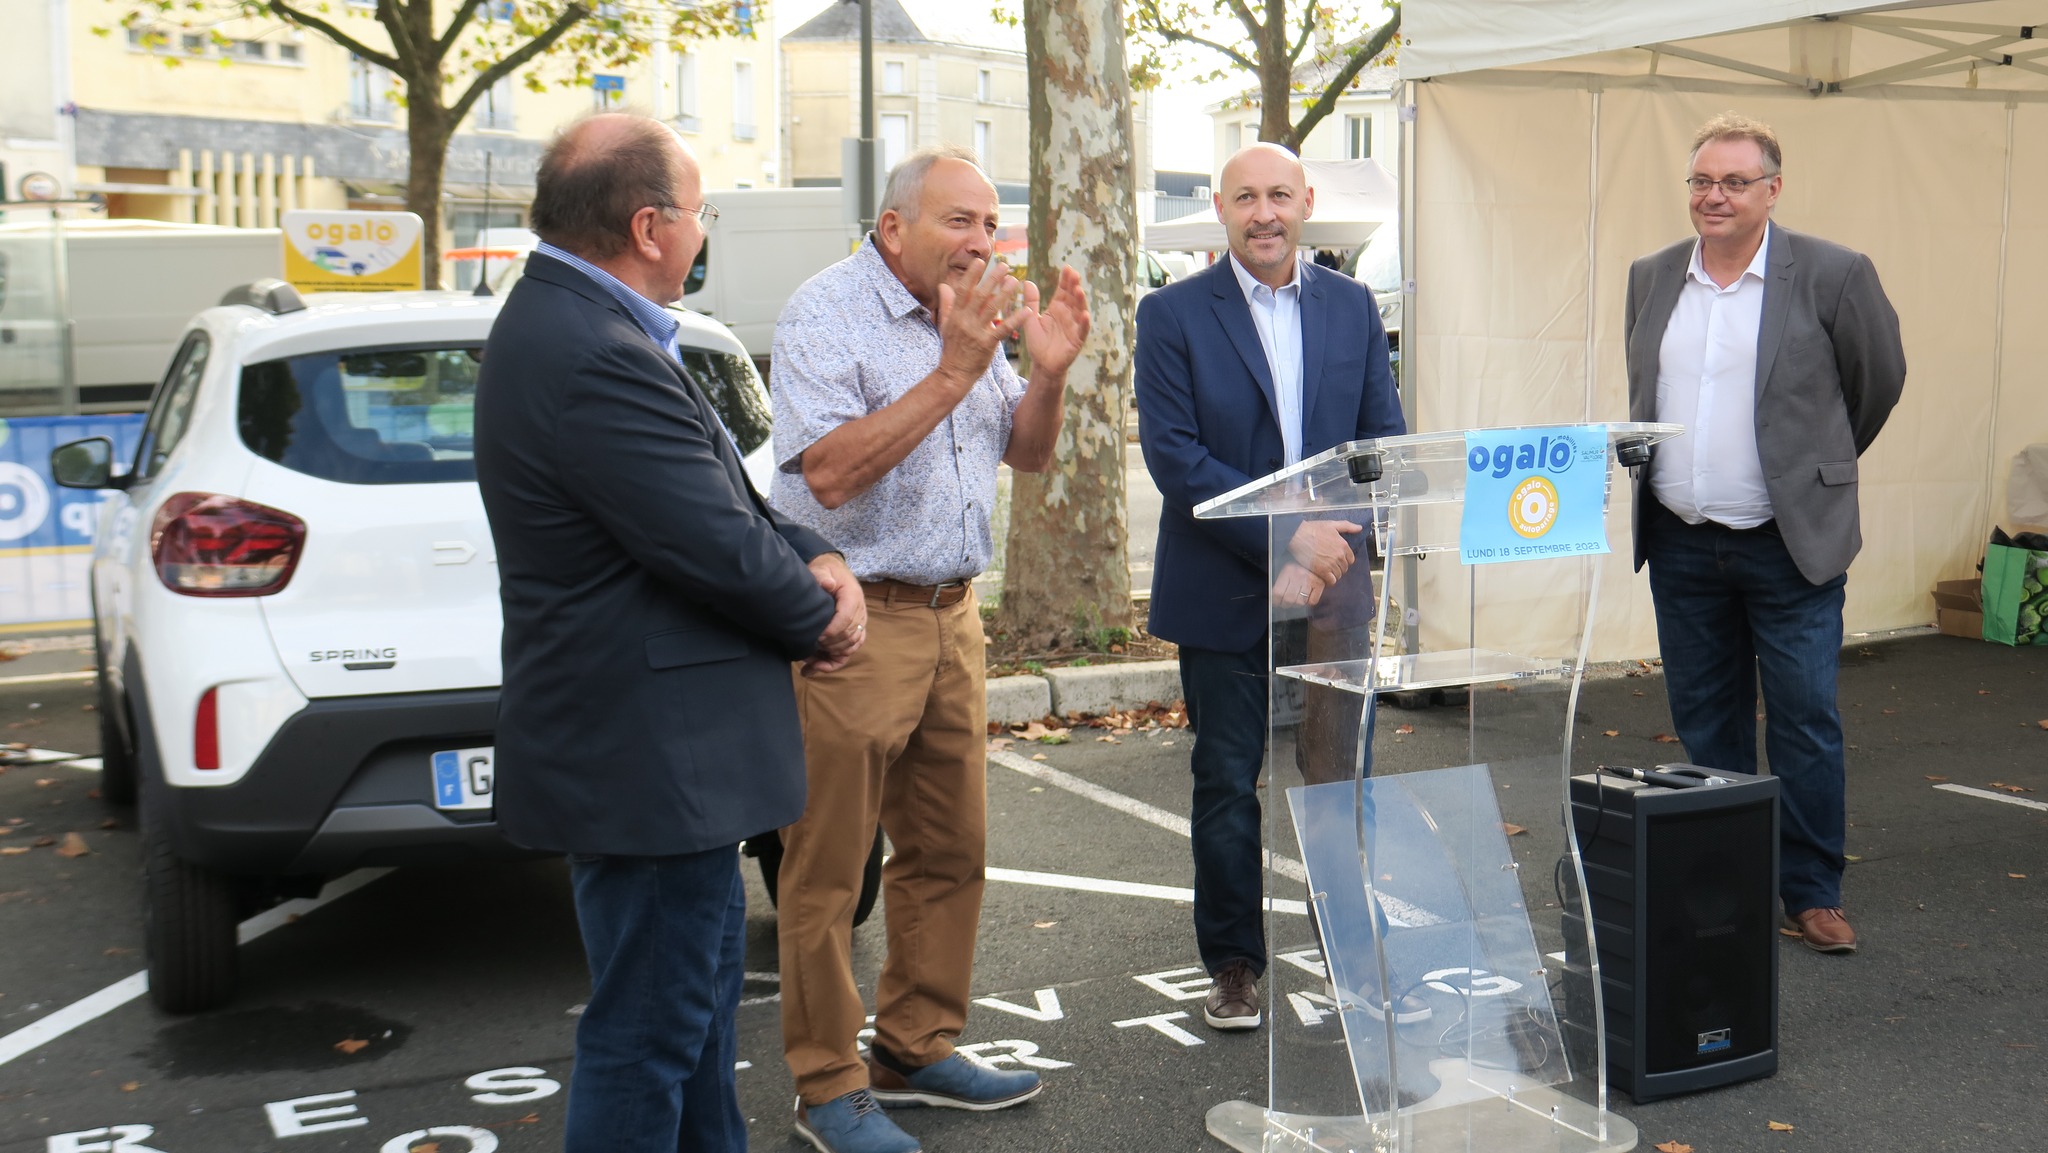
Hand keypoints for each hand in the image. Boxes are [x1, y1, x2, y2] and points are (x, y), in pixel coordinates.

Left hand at [801, 553, 865, 676]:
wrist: (832, 571)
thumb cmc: (825, 571)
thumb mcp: (821, 569)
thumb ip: (823, 576)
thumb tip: (828, 584)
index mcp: (853, 596)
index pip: (847, 618)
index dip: (832, 631)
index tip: (816, 638)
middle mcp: (859, 611)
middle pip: (849, 636)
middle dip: (829, 646)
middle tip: (808, 648)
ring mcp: (858, 623)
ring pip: (850, 646)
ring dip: (831, 657)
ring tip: (809, 662)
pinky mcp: (854, 631)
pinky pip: (849, 650)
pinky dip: (835, 662)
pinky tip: (816, 667)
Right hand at [934, 258, 1027, 388]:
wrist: (954, 373)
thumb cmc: (952, 348)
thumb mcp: (945, 325)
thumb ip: (947, 304)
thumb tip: (943, 285)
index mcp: (955, 315)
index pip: (963, 290)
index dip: (971, 275)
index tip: (980, 261)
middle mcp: (965, 321)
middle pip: (979, 296)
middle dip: (992, 279)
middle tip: (1005, 266)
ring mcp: (976, 332)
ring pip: (992, 309)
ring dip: (1004, 294)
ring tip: (1015, 281)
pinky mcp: (987, 344)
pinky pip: (1003, 329)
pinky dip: (1016, 319)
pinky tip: (1027, 311)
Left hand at [1017, 264, 1091, 376]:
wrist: (1042, 365)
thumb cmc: (1038, 343)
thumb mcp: (1030, 320)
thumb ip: (1031, 302)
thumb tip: (1027, 282)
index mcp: (1057, 308)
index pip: (1062, 291)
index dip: (1065, 280)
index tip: (1067, 268)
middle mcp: (1067, 315)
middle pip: (1072, 298)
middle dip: (1074, 286)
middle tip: (1074, 274)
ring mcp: (1074, 327)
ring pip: (1079, 311)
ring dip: (1080, 301)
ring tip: (1078, 290)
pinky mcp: (1077, 340)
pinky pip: (1082, 330)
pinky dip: (1084, 323)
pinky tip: (1085, 315)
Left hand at [1271, 562, 1326, 606]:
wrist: (1316, 557)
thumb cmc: (1299, 565)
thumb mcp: (1287, 569)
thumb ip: (1280, 582)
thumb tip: (1275, 598)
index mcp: (1287, 570)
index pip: (1277, 593)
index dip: (1276, 601)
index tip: (1277, 602)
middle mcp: (1298, 575)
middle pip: (1289, 599)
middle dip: (1286, 604)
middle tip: (1286, 603)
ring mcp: (1310, 579)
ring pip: (1300, 602)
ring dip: (1297, 604)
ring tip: (1296, 600)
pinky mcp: (1320, 584)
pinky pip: (1312, 601)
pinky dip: (1309, 602)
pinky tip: (1307, 597)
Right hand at [1288, 520, 1362, 585]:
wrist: (1298, 535)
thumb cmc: (1313, 529)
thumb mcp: (1332, 524)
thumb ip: (1347, 526)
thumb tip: (1359, 528)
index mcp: (1343, 545)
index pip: (1350, 559)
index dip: (1344, 561)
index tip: (1337, 560)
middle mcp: (1339, 555)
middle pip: (1344, 568)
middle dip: (1338, 568)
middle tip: (1330, 566)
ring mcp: (1331, 564)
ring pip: (1338, 575)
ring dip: (1333, 574)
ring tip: (1326, 571)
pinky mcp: (1322, 571)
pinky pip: (1331, 581)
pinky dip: (1329, 581)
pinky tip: (1324, 577)